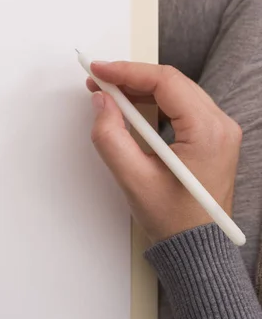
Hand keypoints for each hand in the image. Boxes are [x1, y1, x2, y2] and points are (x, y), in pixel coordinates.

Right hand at [87, 62, 241, 242]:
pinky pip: (178, 104)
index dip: (127, 71)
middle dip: (130, 77)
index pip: (165, 82)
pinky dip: (151, 100)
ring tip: (108, 92)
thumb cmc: (173, 219)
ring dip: (139, 87)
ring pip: (174, 90)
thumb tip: (101, 101)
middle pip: (170, 81)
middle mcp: (220, 125)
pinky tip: (130, 105)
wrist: (196, 247)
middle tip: (97, 80)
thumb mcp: (132, 178)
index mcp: (208, 132)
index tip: (99, 71)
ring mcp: (218, 129)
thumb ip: (110, 136)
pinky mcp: (209, 135)